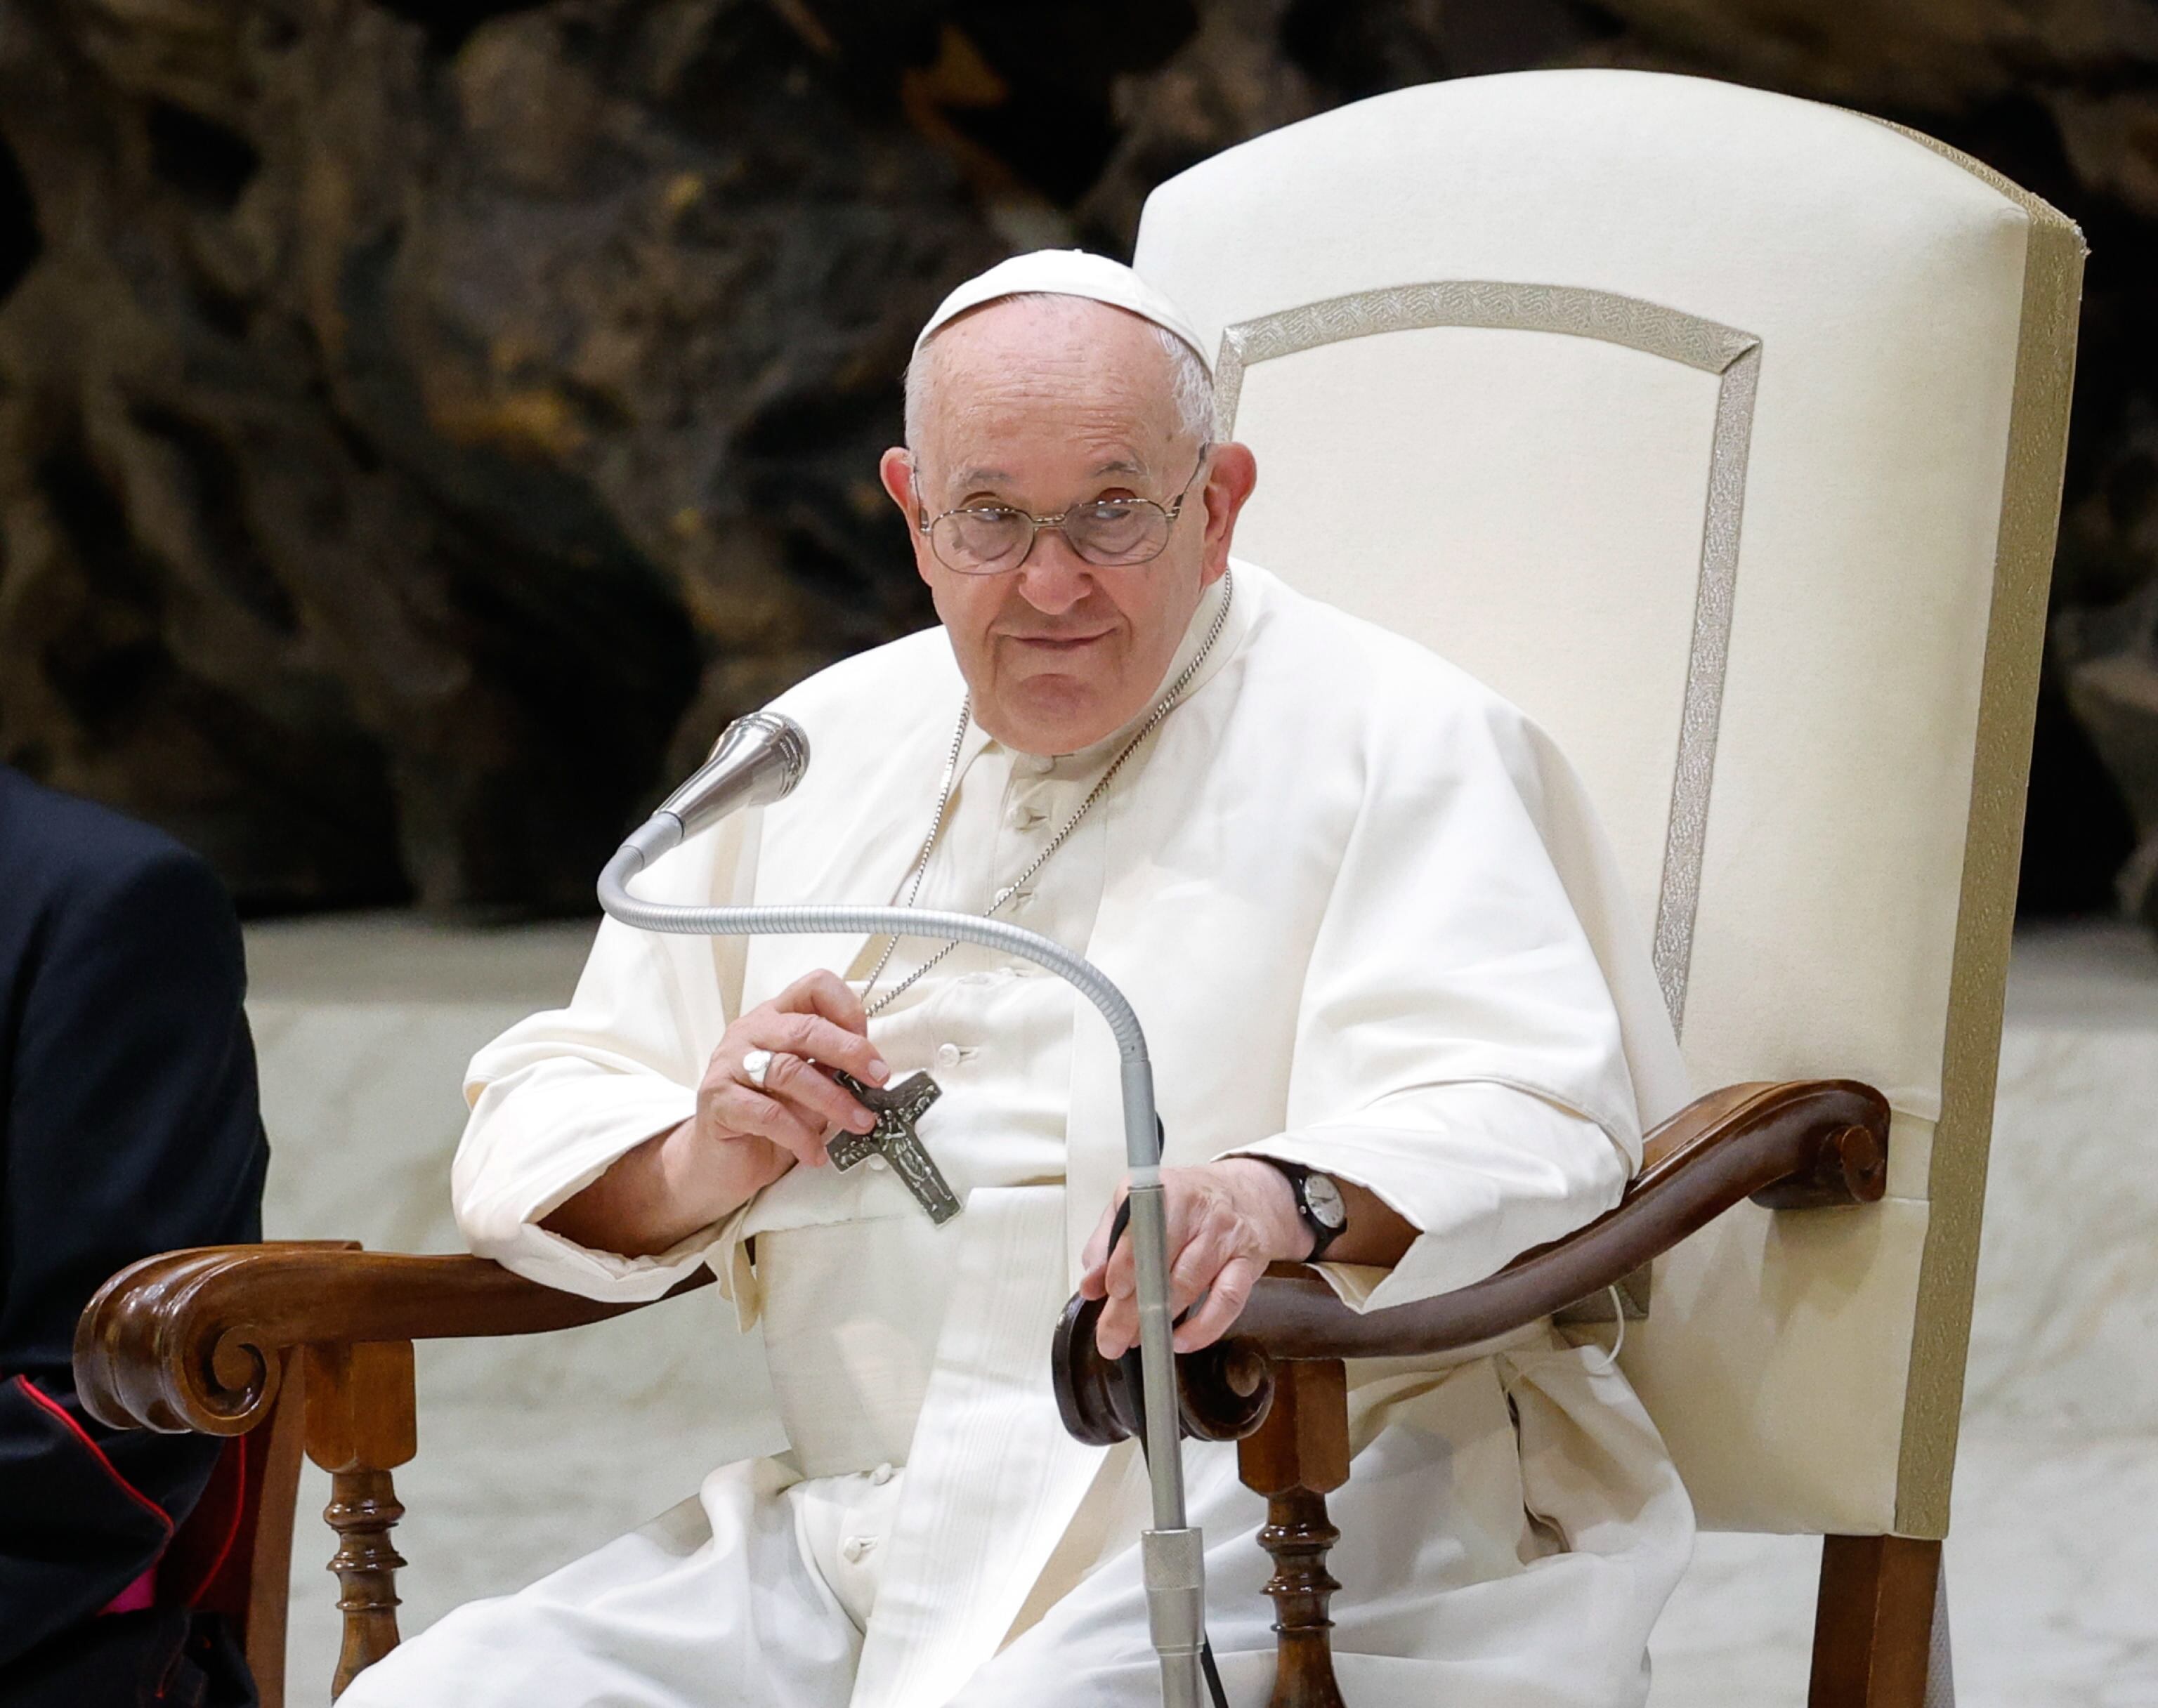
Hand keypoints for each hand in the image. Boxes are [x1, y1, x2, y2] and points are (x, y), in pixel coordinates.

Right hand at [542, 970, 888, 1259]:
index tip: (871, 1046)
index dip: (848, 1010)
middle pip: (805, 1028)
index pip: (814, 987)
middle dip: (850, 1053)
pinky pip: (767, 1114)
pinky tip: (816, 1153)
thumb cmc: (768, 1119)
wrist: (718, 1162)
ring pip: (788, 1071)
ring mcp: (729, 1065)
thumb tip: (874, 1073)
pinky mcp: (718, 1102)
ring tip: (859, 1123)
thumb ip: (831, 1071)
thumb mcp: (807, 1089)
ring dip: (833, 1100)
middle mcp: (750, 1033)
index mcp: (776, 1018)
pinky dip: (800, 1135)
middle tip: (879, 1079)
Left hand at [1077, 1160, 1310, 1359]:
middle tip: (1111, 1338)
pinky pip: (1228, 1302)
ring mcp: (1226, 1237)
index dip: (1125, 1264)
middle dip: (1132, 1309)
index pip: (1142, 1231)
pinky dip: (1204, 1328)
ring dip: (1161, 1322)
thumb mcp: (1138, 1207)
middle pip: (1163, 1266)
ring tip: (1137, 1341)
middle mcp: (1199, 1210)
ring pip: (1191, 1285)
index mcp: (1166, 1191)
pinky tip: (1181, 1341)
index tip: (1110, 1291)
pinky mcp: (1248, 1262)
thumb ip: (1108, 1243)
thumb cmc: (1184, 1204)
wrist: (1245, 1195)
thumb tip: (1091, 1283)